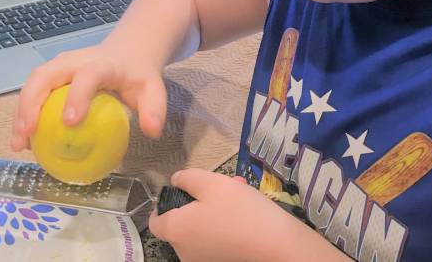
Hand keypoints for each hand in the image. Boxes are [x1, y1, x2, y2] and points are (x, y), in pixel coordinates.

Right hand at [10, 44, 166, 150]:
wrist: (128, 51)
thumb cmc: (138, 73)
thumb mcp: (153, 88)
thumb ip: (154, 109)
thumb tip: (152, 131)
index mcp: (102, 64)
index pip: (87, 76)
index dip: (76, 96)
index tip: (69, 122)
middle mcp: (75, 61)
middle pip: (45, 76)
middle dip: (31, 104)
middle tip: (26, 134)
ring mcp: (60, 65)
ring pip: (33, 83)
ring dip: (21, 111)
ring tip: (19, 143)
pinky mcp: (51, 74)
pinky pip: (33, 91)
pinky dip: (25, 114)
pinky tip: (25, 140)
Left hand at [149, 169, 289, 261]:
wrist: (276, 245)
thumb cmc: (239, 210)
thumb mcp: (211, 182)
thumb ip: (187, 178)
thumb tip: (175, 181)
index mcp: (175, 230)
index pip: (155, 222)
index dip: (163, 206)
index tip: (180, 193)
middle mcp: (184, 252)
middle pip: (180, 225)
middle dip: (197, 202)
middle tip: (220, 186)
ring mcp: (203, 261)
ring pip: (201, 230)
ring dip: (213, 211)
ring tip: (238, 193)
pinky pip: (215, 241)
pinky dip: (224, 227)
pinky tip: (245, 213)